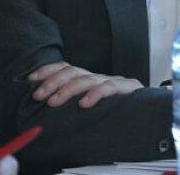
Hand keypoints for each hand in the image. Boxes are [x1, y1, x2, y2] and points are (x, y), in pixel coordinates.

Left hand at [28, 61, 143, 107]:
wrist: (148, 111)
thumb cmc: (114, 111)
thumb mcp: (89, 105)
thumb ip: (72, 103)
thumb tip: (45, 104)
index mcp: (87, 79)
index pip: (65, 67)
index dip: (47, 71)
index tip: (30, 80)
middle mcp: (97, 77)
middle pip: (72, 71)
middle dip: (52, 81)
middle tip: (39, 96)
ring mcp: (112, 81)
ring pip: (86, 78)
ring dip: (67, 89)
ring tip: (54, 101)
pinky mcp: (127, 87)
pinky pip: (109, 87)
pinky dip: (96, 94)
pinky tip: (85, 103)